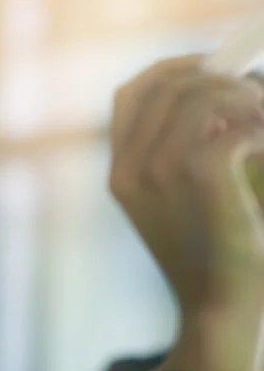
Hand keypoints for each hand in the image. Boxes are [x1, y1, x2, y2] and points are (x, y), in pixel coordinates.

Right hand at [110, 55, 263, 310]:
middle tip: (253, 97)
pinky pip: (233, 126)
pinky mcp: (199, 178)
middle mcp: (129, 169)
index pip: (129, 94)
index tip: (207, 65)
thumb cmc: (204, 251)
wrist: (216, 304)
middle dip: (216, 79)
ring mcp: (158, 173)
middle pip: (167, 86)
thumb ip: (173, 149)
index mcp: (120, 173)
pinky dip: (259, 129)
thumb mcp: (172, 198)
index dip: (168, 69)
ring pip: (200, 97)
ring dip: (243, 100)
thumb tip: (211, 92)